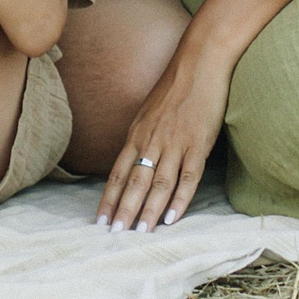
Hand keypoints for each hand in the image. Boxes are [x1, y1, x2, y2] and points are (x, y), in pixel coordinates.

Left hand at [97, 57, 229, 232]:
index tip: (99, 220)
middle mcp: (152, 141)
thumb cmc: (174, 87)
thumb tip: (132, 162)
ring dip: (148, 210)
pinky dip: (179, 199)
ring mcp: (175, 143)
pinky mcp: (198, 144)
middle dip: (123, 210)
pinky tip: (172, 218)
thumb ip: (141, 138)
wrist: (200, 63)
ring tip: (139, 232)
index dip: (108, 197)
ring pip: (158, 183)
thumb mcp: (148, 113)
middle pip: (134, 182)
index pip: (117, 172)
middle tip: (114, 235)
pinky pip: (188, 177)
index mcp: (137, 134)